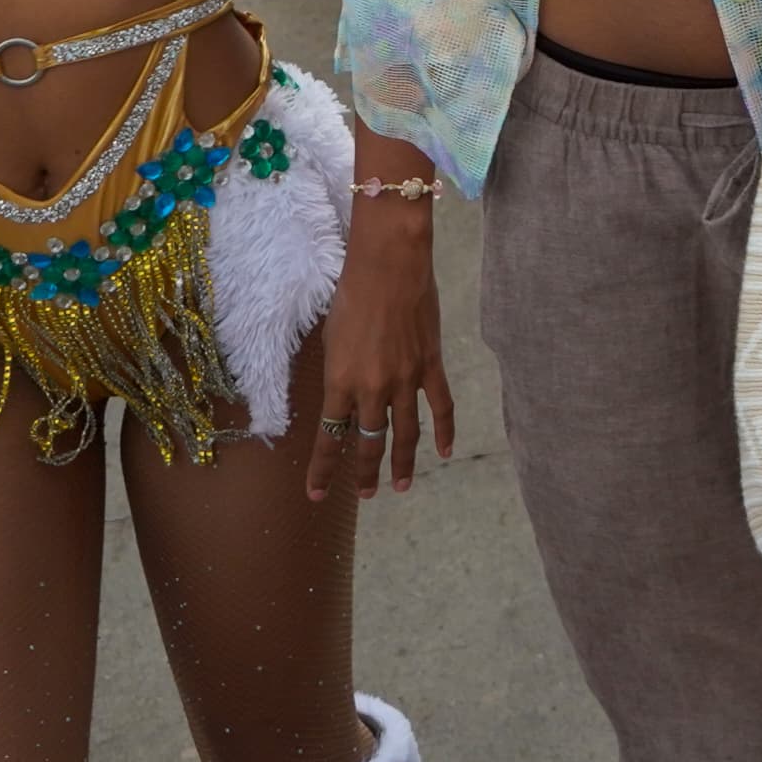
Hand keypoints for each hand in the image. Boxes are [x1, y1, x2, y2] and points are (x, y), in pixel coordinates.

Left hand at [303, 193, 455, 500]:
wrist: (389, 265)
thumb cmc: (351, 294)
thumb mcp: (330, 339)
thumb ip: (337, 374)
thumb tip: (343, 398)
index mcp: (339, 382)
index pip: (328, 438)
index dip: (322, 470)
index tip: (317, 495)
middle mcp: (372, 389)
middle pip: (369, 443)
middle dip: (365, 473)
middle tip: (365, 495)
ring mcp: (405, 380)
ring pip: (405, 433)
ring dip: (403, 463)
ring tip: (402, 485)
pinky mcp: (430, 366)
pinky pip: (441, 406)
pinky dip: (444, 432)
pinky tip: (444, 452)